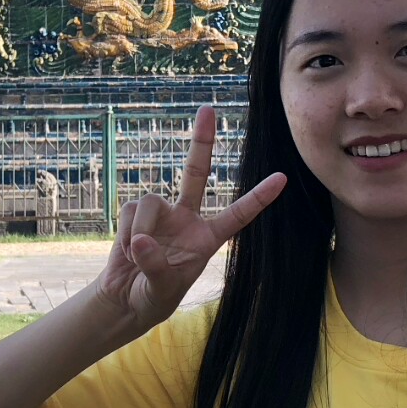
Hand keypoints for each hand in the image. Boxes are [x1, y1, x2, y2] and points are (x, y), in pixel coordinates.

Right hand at [95, 105, 285, 332]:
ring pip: (149, 200)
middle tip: (207, 108)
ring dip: (140, 227)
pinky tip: (126, 251)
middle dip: (201, 141)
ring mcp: (160, 214)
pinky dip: (125, 232)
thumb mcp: (162, 289)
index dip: (259, 198)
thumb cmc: (154, 295)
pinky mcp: (134, 214)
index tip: (281, 178)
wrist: (125, 298)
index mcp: (207, 238)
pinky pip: (128, 211)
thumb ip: (156, 265)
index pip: (238, 215)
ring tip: (137, 253)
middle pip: (196, 173)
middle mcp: (186, 218)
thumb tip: (142, 240)